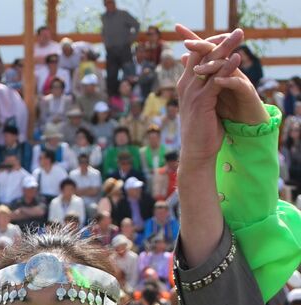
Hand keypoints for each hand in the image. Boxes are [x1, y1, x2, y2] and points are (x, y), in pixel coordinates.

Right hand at [174, 27, 264, 170]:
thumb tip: (216, 77)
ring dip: (226, 48)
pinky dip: (227, 68)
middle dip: (220, 42)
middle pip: (201, 57)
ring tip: (239, 36)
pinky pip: (215, 81)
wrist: (196, 151)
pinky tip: (237, 58)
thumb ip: (206, 88)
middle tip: (238, 32)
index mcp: (186, 85)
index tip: (228, 37)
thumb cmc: (201, 129)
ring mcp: (192, 94)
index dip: (212, 45)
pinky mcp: (202, 103)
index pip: (197, 58)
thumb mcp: (202, 104)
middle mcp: (186, 86)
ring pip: (209, 65)